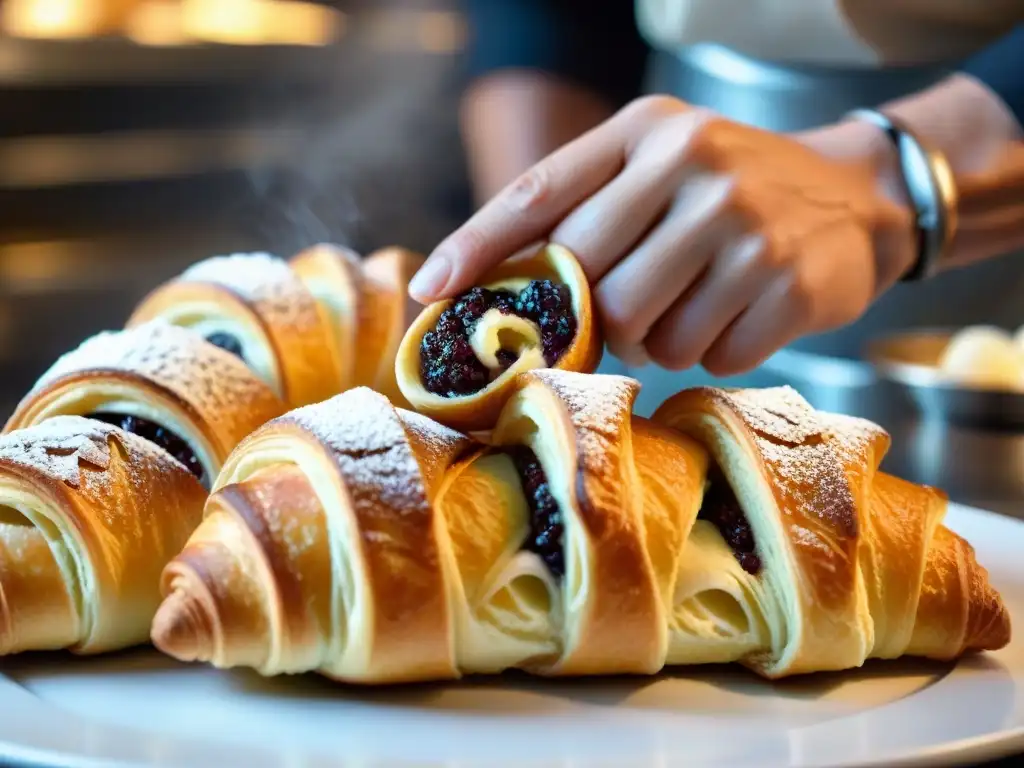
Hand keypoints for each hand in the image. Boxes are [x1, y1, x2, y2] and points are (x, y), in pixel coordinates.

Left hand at [409, 96, 916, 374]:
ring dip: (657, 340)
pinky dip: (713, 351)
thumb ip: (588, 215)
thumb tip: (497, 289)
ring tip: (690, 309)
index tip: (429, 291)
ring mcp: (745, 224)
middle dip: (594, 319)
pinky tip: (737, 316)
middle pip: (589, 283)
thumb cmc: (729, 192)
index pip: (539, 194)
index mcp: (645, 132)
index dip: (477, 248)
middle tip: (620, 317)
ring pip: (647, 331)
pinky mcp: (788, 282)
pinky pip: (710, 355)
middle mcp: (693, 166)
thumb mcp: (658, 169)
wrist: (856, 196)